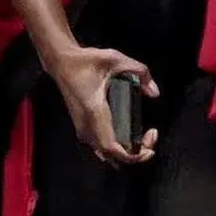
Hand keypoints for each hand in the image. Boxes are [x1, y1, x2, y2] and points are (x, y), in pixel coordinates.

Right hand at [42, 43, 158, 167]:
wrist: (60, 62)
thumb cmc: (85, 61)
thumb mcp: (116, 59)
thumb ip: (140, 71)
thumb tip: (154, 93)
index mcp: (94, 112)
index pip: (111, 147)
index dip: (132, 156)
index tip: (149, 147)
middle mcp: (86, 125)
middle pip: (110, 156)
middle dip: (135, 154)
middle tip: (151, 138)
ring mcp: (82, 128)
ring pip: (104, 154)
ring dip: (126, 152)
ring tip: (143, 138)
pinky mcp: (82, 127)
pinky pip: (100, 146)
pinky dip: (117, 148)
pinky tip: (129, 136)